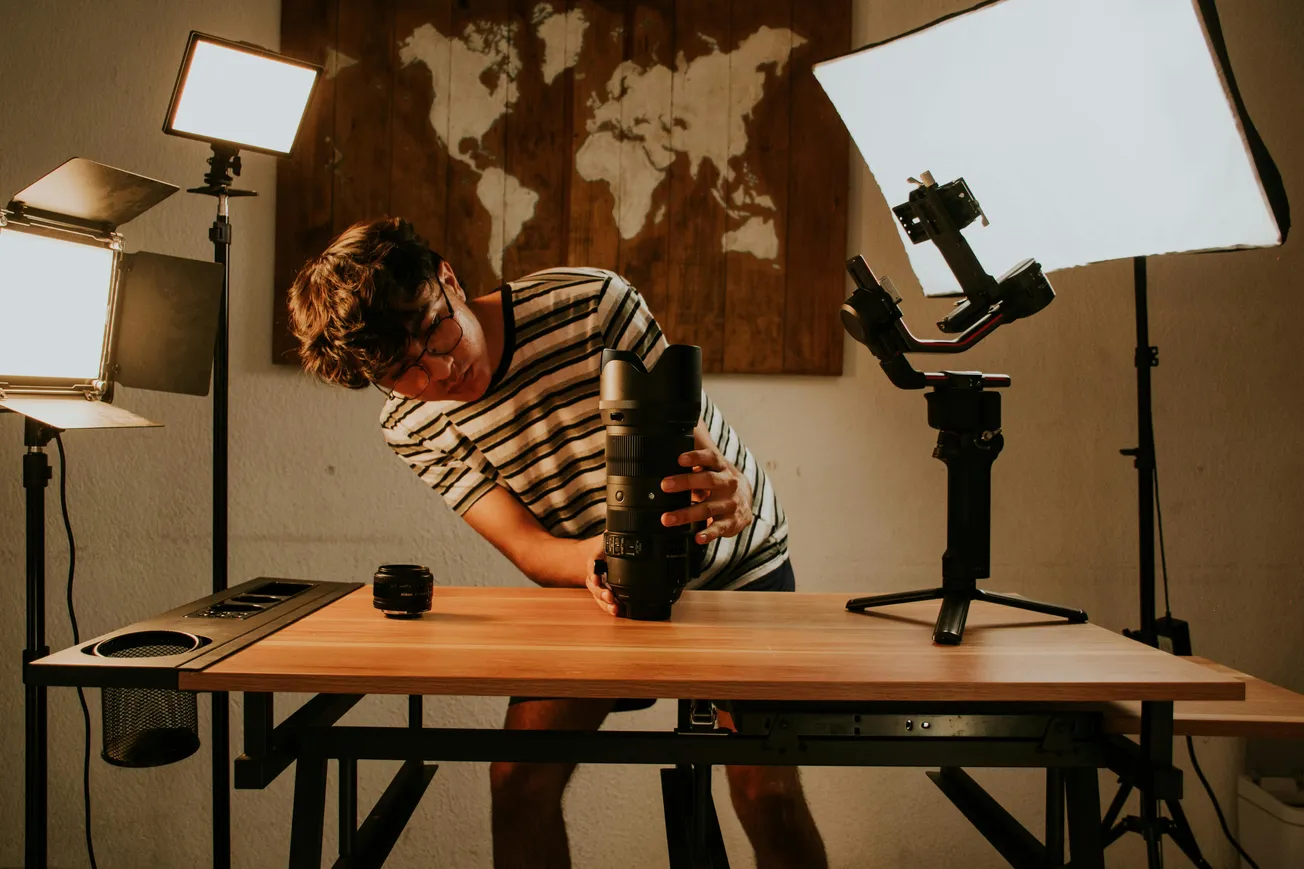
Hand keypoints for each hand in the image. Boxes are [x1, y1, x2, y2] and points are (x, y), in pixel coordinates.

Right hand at [580, 535, 619, 615]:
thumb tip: (620, 522)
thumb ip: (613, 533)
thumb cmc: (604, 546)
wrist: (597, 554)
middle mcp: (594, 573)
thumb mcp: (607, 538)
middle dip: (601, 592)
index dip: (593, 572)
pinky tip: (617, 612)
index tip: (596, 578)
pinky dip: (608, 608)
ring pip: (598, 596)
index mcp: (596, 558)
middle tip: (609, 597)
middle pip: (593, 585)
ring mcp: (598, 585)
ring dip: (605, 604)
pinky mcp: (603, 593)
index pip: (592, 564)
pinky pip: (603, 602)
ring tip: (614, 609)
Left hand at [660, 424, 752, 543]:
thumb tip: (667, 448)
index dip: (696, 457)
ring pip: (708, 508)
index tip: (680, 458)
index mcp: (721, 468)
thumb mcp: (710, 468)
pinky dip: (708, 534)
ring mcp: (730, 504)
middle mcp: (728, 484)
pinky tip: (698, 538)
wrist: (745, 501)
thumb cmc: (719, 482)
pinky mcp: (731, 522)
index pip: (710, 458)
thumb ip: (694, 462)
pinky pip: (719, 528)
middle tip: (664, 485)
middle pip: (708, 480)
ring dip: (686, 514)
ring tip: (667, 519)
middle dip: (685, 482)